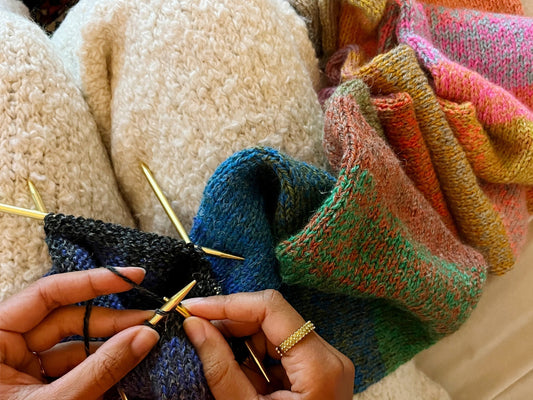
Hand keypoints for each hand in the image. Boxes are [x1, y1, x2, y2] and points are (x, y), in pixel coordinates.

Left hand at [0, 267, 158, 399]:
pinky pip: (76, 368)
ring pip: (76, 345)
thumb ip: (100, 369)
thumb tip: (144, 336)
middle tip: (151, 321)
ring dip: (112, 347)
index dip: (93, 282)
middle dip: (113, 321)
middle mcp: (7, 347)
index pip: (48, 294)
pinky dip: (102, 369)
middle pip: (68, 319)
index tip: (132, 276)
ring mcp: (23, 368)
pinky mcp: (39, 386)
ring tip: (147, 346)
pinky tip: (129, 368)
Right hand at [182, 290, 354, 399]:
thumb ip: (219, 367)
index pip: (271, 308)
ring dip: (238, 339)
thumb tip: (194, 326)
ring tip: (211, 355)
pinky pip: (278, 349)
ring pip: (272, 330)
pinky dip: (251, 355)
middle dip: (229, 322)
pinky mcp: (315, 369)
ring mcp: (324, 362)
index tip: (192, 309)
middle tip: (193, 331)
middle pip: (272, 317)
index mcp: (319, 365)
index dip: (227, 303)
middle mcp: (328, 356)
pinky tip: (234, 370)